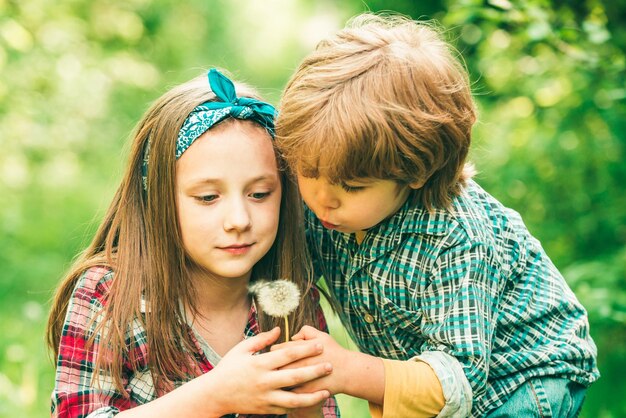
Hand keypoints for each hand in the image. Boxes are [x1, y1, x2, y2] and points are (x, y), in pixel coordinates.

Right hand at [205, 327, 332, 415]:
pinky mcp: (265, 409)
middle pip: (295, 375)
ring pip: (294, 399)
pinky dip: (300, 406)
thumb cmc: (228, 368)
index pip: (288, 354)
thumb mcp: (242, 349)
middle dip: (315, 370)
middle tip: (330, 365)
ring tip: (326, 391)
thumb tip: (279, 330)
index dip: (306, 349)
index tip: (320, 345)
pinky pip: (286, 408)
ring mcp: (265, 397)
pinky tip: (311, 401)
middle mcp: (264, 381)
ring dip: (313, 395)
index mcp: (259, 363)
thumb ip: (261, 339)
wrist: (215, 394)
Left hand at [271, 325, 349, 395]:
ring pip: (279, 381)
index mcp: (300, 348)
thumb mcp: (321, 335)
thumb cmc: (334, 351)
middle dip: (273, 366)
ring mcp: (301, 379)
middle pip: (275, 366)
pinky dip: (287, 391)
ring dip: (278, 379)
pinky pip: (288, 393)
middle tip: (276, 366)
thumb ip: (305, 331)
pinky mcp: (304, 393)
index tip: (277, 354)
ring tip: (280, 377)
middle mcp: (299, 363)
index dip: (275, 352)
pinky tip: (289, 388)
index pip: (276, 349)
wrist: (348, 372)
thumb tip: (292, 337)